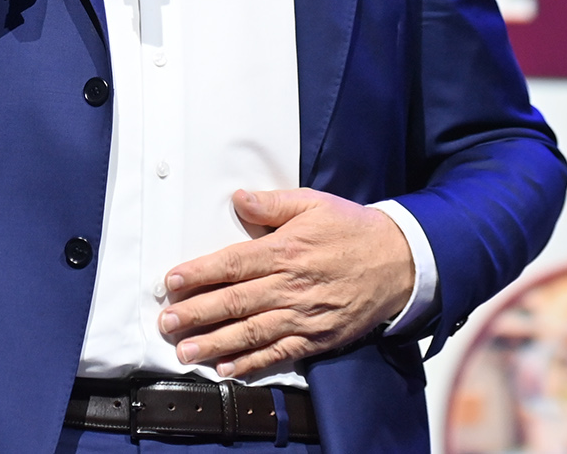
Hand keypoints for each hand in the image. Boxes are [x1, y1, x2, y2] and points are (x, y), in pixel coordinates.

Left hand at [158, 188, 413, 379]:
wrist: (399, 262)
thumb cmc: (352, 230)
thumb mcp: (314, 203)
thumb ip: (272, 204)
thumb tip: (238, 199)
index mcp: (286, 250)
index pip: (233, 264)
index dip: (200, 274)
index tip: (173, 282)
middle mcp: (291, 286)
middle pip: (235, 302)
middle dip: (197, 313)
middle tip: (167, 322)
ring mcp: (303, 316)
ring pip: (251, 332)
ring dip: (215, 342)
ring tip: (186, 350)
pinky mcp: (317, 338)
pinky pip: (279, 353)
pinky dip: (252, 363)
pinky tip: (227, 367)